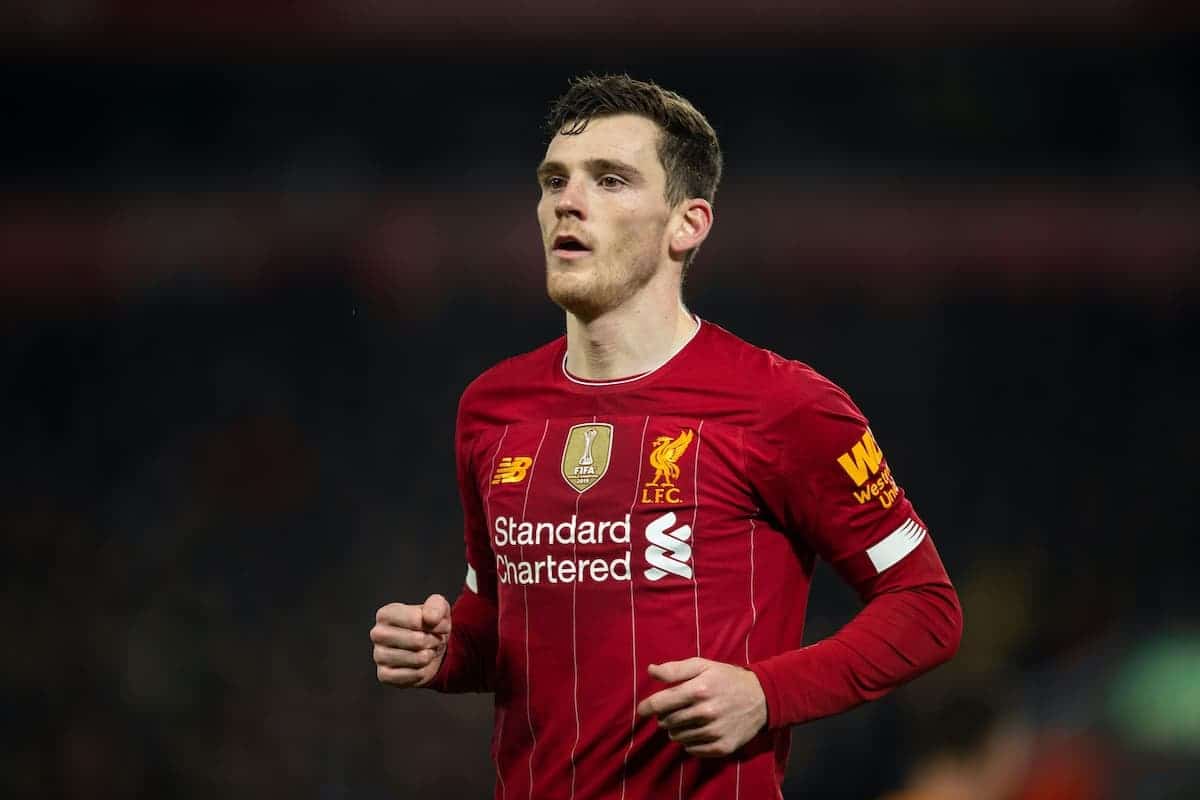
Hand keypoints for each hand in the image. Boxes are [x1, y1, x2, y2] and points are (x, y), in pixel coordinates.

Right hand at [371, 594, 450, 687]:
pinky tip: (420, 665)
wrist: (429, 647)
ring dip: (429, 656)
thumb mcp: (437, 607)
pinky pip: (411, 676)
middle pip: (417, 640)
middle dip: (433, 641)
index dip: (436, 625)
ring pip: (416, 659)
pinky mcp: (383, 675)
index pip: (416, 620)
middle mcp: (377, 634)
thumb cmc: (430, 624)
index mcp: (386, 613)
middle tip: (434, 640)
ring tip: (427, 650)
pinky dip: (422, 672)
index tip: (440, 626)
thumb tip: (430, 619)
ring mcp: (378, 655)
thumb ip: (436, 606)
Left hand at [636, 658, 766, 757]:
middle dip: (664, 717)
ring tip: (685, 719)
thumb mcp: (703, 665)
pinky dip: (689, 742)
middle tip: (670, 711)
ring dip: (676, 729)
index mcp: (699, 690)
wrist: (762, 698)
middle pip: (668, 721)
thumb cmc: (727, 678)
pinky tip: (696, 731)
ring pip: (678, 737)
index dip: (647, 707)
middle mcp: (705, 712)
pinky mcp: (722, 746)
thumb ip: (675, 669)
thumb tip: (650, 670)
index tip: (641, 710)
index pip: (661, 703)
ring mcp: (714, 731)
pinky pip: (692, 749)